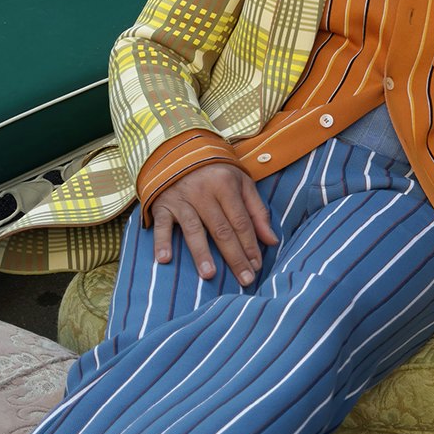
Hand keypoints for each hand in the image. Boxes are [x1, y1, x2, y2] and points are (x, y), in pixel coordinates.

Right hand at [149, 163, 278, 286]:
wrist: (178, 153)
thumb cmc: (216, 174)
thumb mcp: (241, 184)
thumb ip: (257, 212)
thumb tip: (271, 241)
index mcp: (226, 185)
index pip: (241, 221)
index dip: (250, 245)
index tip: (257, 267)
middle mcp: (203, 192)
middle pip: (221, 230)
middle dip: (234, 257)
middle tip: (245, 280)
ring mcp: (181, 199)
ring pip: (194, 230)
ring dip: (201, 253)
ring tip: (210, 275)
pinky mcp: (162, 205)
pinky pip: (162, 225)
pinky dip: (161, 242)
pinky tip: (165, 259)